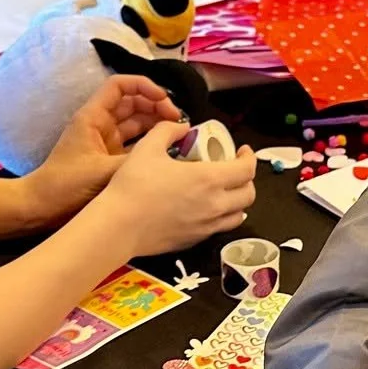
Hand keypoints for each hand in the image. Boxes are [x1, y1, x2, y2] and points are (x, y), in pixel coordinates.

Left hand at [22, 75, 182, 225]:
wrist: (42, 209)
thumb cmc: (65, 185)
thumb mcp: (103, 172)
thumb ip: (135, 161)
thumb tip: (167, 155)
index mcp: (93, 117)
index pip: (120, 86)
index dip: (144, 86)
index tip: (165, 100)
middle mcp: (101, 125)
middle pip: (133, 103)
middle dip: (156, 106)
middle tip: (179, 122)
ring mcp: (106, 142)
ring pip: (136, 124)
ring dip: (156, 125)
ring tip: (180, 135)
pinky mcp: (110, 160)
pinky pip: (135, 145)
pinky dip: (150, 145)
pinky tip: (169, 152)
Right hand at [95, 121, 259, 251]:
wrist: (118, 226)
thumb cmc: (133, 185)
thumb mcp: (148, 147)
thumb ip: (168, 130)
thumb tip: (182, 127)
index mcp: (208, 179)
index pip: (246, 169)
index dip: (249, 158)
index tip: (242, 151)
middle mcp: (215, 205)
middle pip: (249, 194)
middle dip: (246, 179)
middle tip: (232, 170)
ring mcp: (206, 226)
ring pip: (238, 215)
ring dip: (237, 201)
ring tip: (224, 191)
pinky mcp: (195, 241)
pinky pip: (219, 228)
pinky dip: (221, 217)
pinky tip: (205, 209)